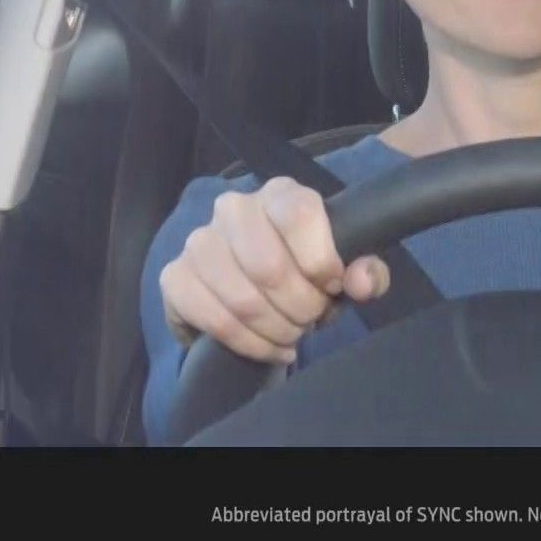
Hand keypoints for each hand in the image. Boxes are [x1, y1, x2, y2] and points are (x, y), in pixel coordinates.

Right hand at [159, 177, 390, 362]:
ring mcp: (199, 241)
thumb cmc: (308, 270)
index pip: (300, 215)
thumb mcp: (347, 269)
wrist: (256, 287)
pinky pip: (213, 319)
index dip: (322, 261)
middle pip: (269, 266)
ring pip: (242, 299)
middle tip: (311, 319)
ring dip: (276, 329)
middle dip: (300, 306)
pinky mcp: (174, 276)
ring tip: (292, 334)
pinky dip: (249, 344)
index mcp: (281, 194)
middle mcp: (234, 208)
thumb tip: (359, 281)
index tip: (332, 286)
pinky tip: (268, 347)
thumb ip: (366, 271)